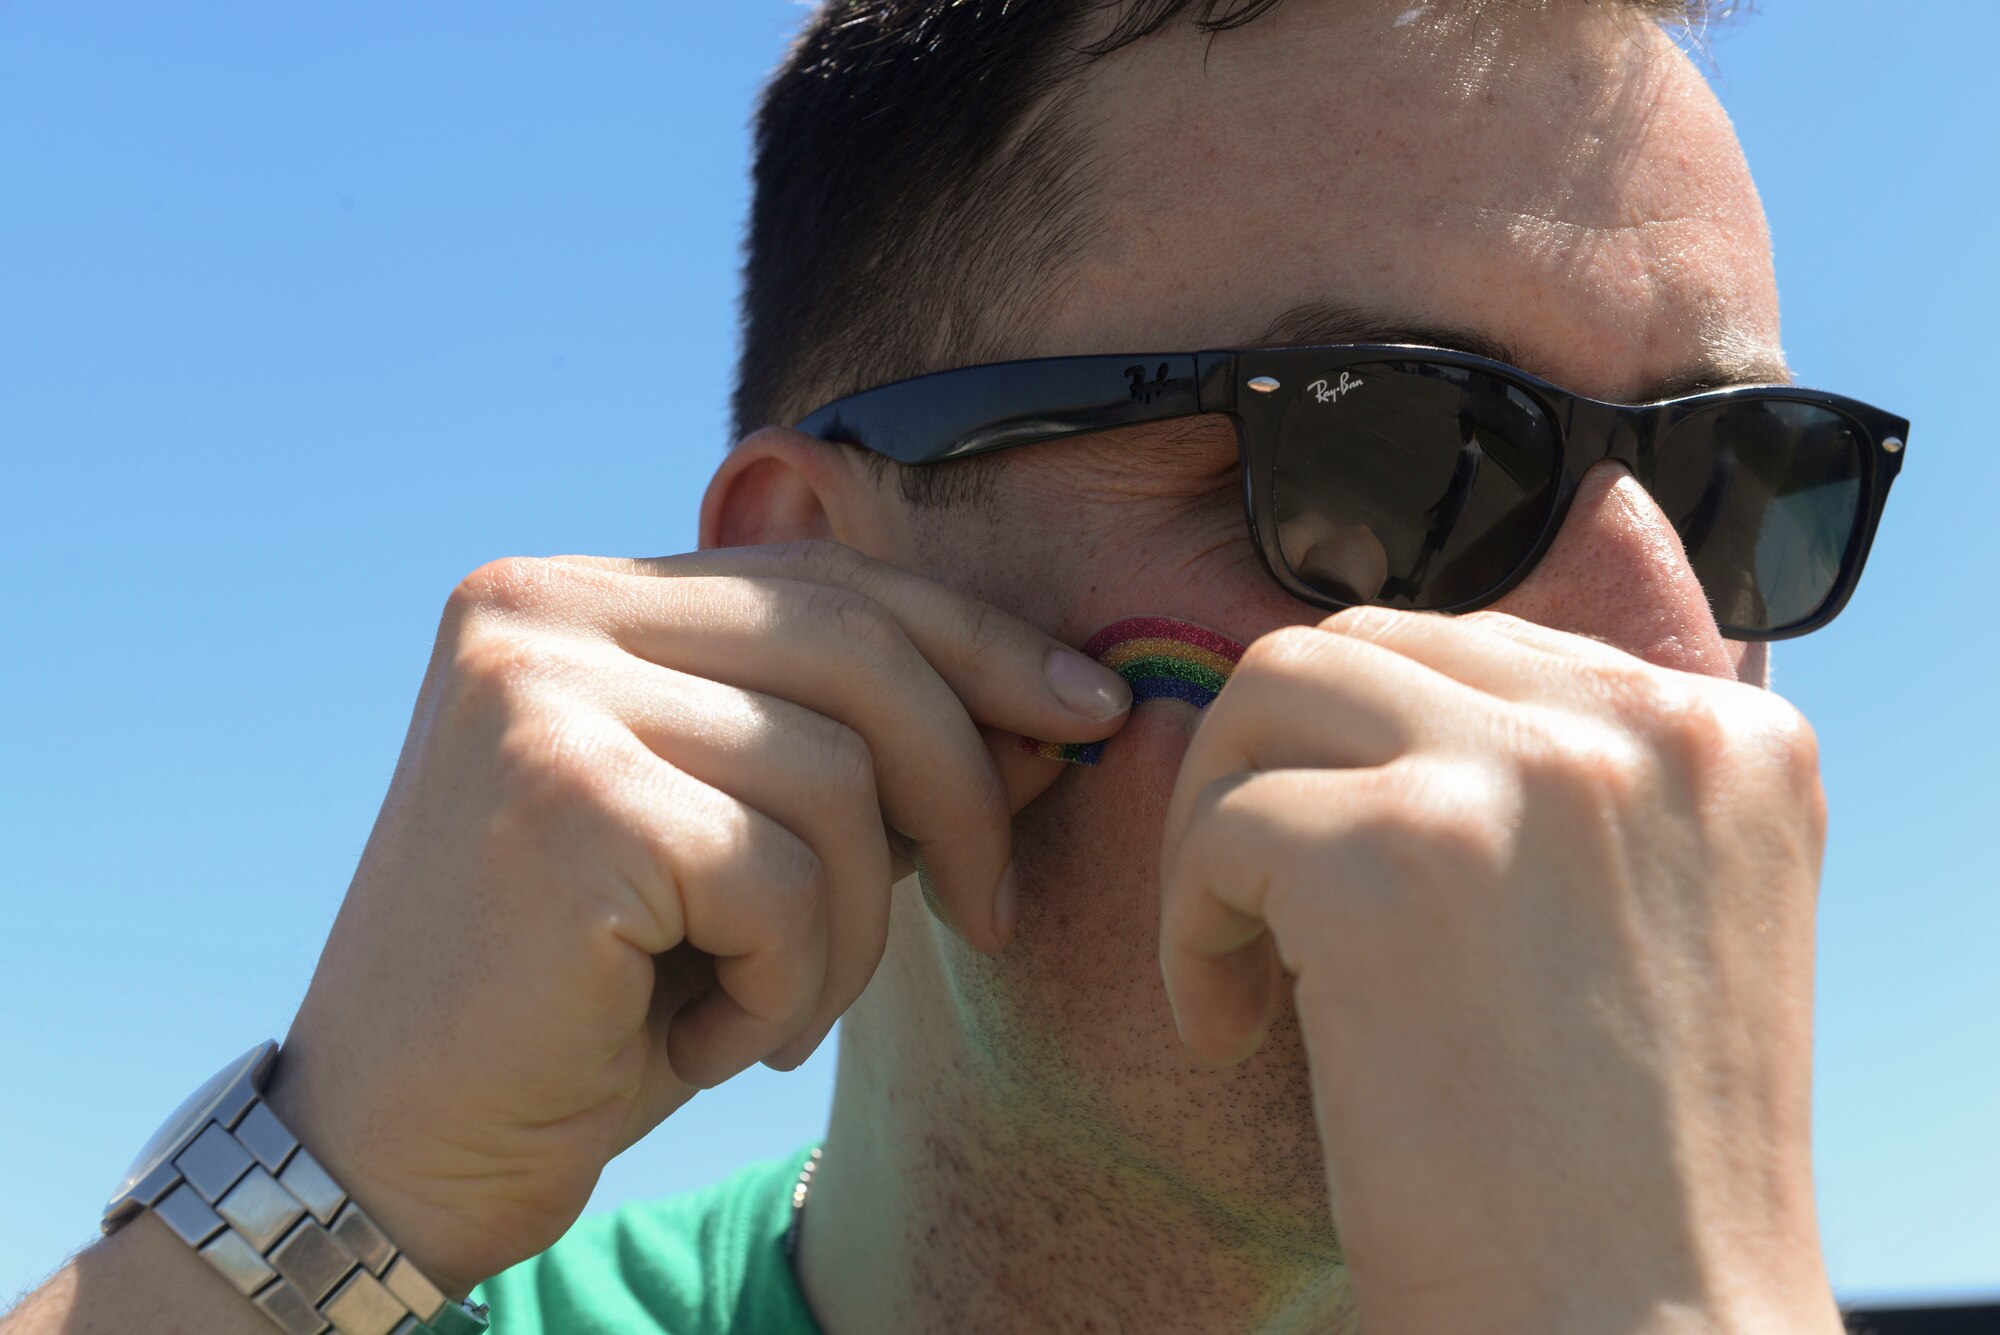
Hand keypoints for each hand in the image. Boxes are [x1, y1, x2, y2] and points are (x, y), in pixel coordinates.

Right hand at [266, 541, 1130, 1292]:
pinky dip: (786, 982)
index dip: (978, 641)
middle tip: (995, 913)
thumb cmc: (590, 992)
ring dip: (850, 930)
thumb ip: (868, 762)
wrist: (404, 1144)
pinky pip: (781, 878)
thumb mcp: (746, 851)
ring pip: (835, 777)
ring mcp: (537, 693)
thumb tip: (1058, 709)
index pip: (825, 581)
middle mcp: (539, 611)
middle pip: (853, 647)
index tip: (1088, 710)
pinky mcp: (559, 797)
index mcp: (573, 597)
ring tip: (776, 1005)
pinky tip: (711, 1033)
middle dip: (966, 784)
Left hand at [1157, 608, 1841, 1334]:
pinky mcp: (1402, 857)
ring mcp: (1529, 778)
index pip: (1485, 647)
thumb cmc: (1619, 1167)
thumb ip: (1566, 787)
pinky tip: (1226, 1035)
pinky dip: (1188, 928)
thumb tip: (1392, 691)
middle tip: (1259, 898)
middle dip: (1277, 761)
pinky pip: (1222, 827)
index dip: (1377, 754)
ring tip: (1235, 956)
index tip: (1357, 880)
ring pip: (1274, 689)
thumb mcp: (1657, 922)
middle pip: (1368, 644)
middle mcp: (1646, 728)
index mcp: (1726, 739)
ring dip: (1219, 818)